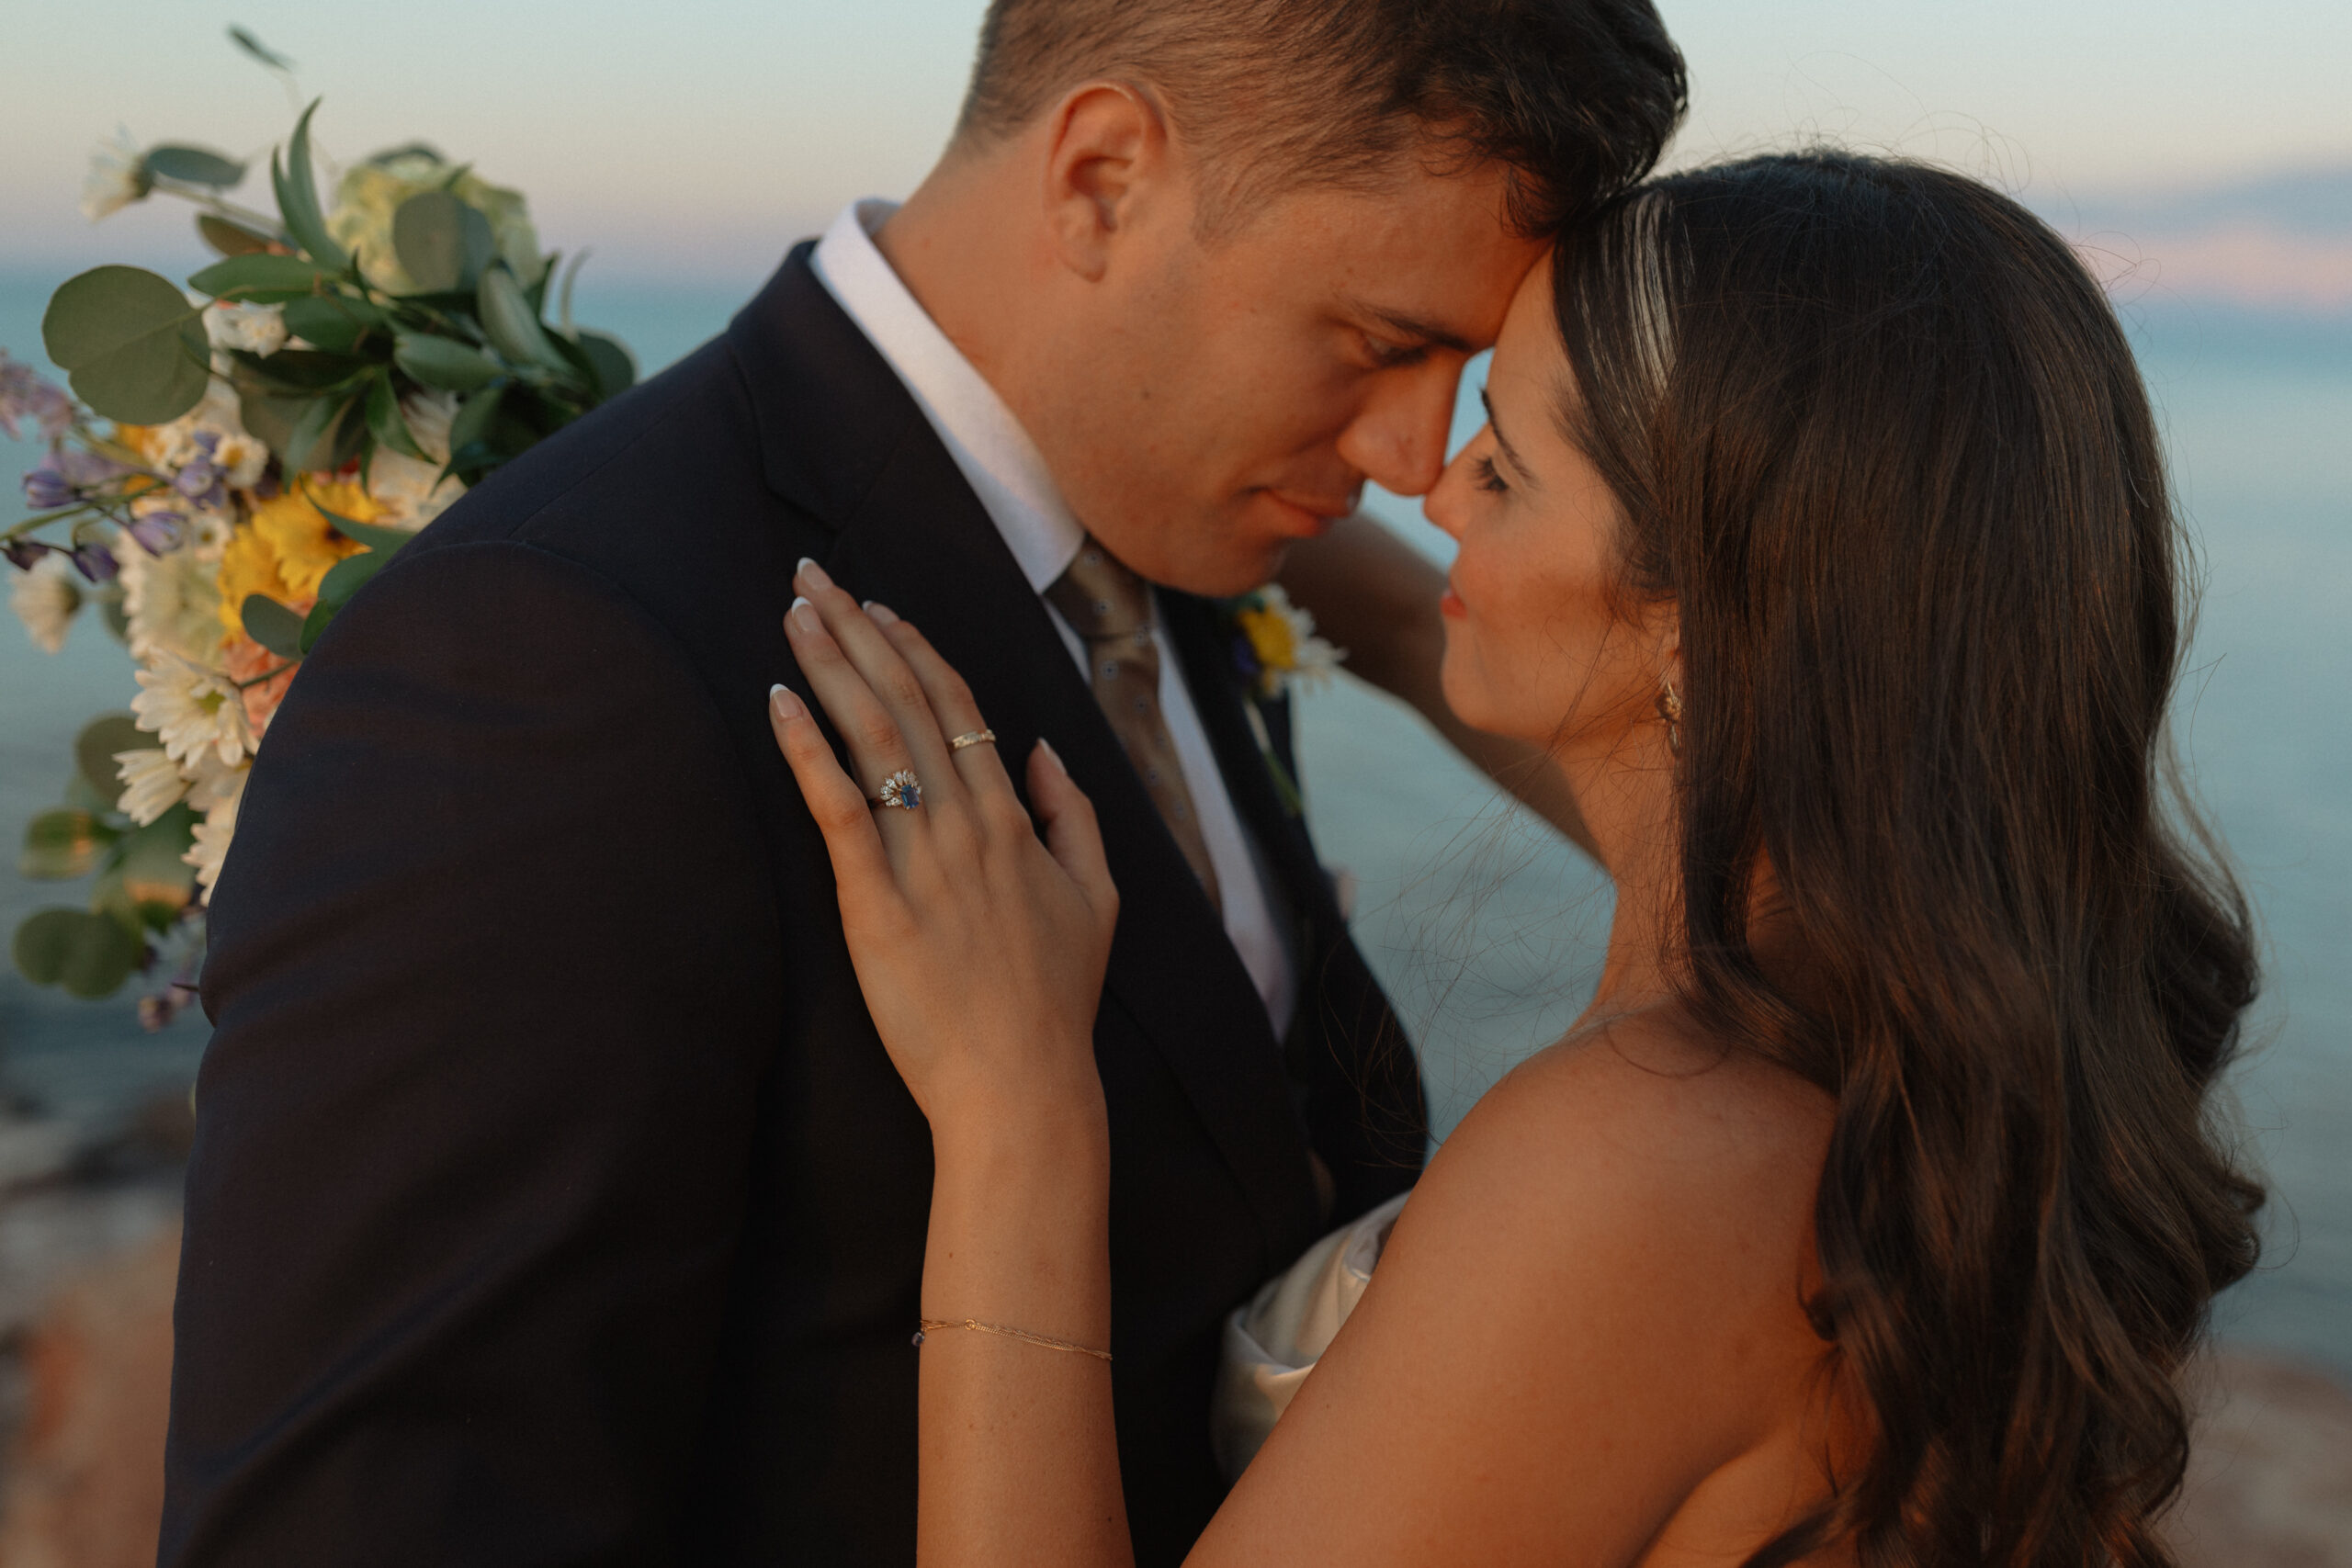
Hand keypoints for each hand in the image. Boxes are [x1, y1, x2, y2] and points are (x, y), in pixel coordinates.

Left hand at [769, 560, 1118, 1143]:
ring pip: (873, 737)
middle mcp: (967, 824)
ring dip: (829, 665)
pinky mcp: (875, 903)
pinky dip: (807, 748)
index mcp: (1014, 820)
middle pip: (907, 702)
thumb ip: (1077, 817)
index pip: (959, 709)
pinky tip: (778, 700)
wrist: (1024, 1085)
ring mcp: (921, 861)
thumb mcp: (1097, 901)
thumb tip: (1046, 749)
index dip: (916, 650)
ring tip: (793, 612)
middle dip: (857, 631)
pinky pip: (837, 807)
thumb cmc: (1056, 1004)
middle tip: (813, 577)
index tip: (879, 607)